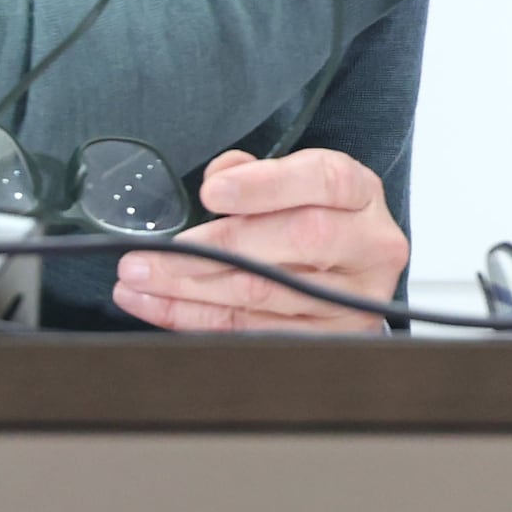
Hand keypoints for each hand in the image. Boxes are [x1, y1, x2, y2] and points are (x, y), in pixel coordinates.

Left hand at [112, 148, 407, 334]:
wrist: (354, 268)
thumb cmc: (318, 216)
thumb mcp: (297, 181)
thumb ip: (257, 174)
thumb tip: (219, 181)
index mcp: (361, 194)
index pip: (323, 180)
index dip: (266, 186)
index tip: (211, 194)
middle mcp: (370, 245)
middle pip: (301, 239)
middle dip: (219, 247)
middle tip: (157, 252)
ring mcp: (355, 297)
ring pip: (269, 293)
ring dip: (192, 289)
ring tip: (142, 279)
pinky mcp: (333, 337)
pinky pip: (257, 331)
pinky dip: (200, 319)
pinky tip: (160, 306)